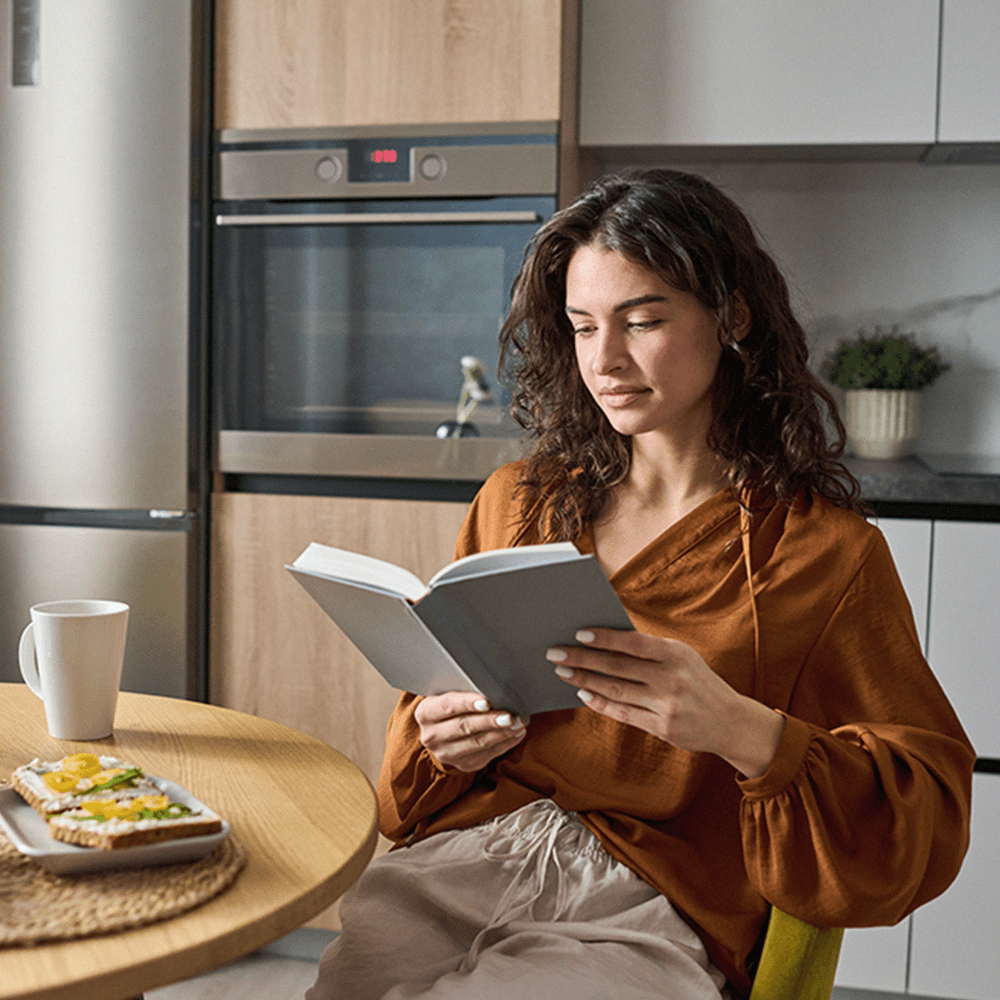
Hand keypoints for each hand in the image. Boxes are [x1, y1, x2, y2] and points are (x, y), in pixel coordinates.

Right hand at [414, 692, 525, 772]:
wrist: (442, 729)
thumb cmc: (451, 705)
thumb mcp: (449, 693)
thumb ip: (464, 691)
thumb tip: (493, 688)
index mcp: (425, 713)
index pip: (448, 705)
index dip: (467, 703)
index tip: (487, 702)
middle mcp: (432, 736)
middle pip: (464, 727)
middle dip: (490, 721)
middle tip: (510, 716)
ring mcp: (446, 753)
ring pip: (478, 743)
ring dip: (502, 733)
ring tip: (518, 724)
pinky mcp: (463, 765)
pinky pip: (487, 754)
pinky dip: (505, 743)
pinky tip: (516, 734)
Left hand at [546, 628, 784, 778]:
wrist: (731, 722)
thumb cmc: (698, 682)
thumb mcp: (682, 658)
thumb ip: (649, 650)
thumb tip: (605, 639)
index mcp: (676, 654)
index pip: (633, 643)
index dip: (605, 638)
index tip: (579, 633)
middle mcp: (671, 679)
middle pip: (617, 667)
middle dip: (582, 659)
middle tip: (555, 653)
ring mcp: (666, 706)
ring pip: (616, 691)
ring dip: (585, 681)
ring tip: (563, 672)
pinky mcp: (662, 728)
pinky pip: (623, 713)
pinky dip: (601, 703)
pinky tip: (583, 694)